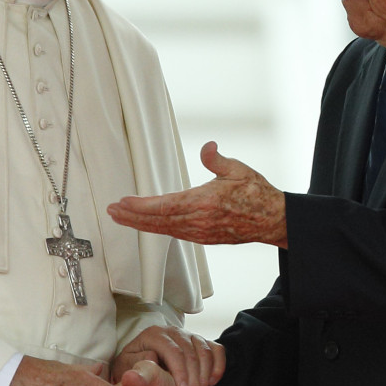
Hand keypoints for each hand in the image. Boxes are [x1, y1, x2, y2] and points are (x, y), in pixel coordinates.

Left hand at [107, 141, 287, 247]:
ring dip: (141, 224)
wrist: (273, 220)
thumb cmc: (257, 194)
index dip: (140, 205)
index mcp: (204, 203)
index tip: (123, 202)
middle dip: (132, 217)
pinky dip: (158, 229)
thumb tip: (207, 147)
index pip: (164, 206)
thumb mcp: (237, 169)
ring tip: (123, 217)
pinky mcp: (204, 238)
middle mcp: (199, 222)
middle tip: (112, 212)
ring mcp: (200, 233)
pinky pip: (175, 234)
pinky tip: (149, 224)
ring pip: (164, 230)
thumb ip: (216, 159)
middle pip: (157, 221)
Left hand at [112, 325, 224, 385]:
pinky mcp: (201, 343)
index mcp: (155, 334)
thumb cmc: (133, 367)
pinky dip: (218, 366)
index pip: (173, 350)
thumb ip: (133, 365)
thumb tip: (151, 359)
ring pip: (205, 352)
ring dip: (205, 377)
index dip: (180, 371)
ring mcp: (189, 335)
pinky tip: (211, 383)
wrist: (141, 366)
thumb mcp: (125, 367)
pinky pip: (216, 350)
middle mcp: (174, 331)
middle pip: (191, 353)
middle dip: (194, 380)